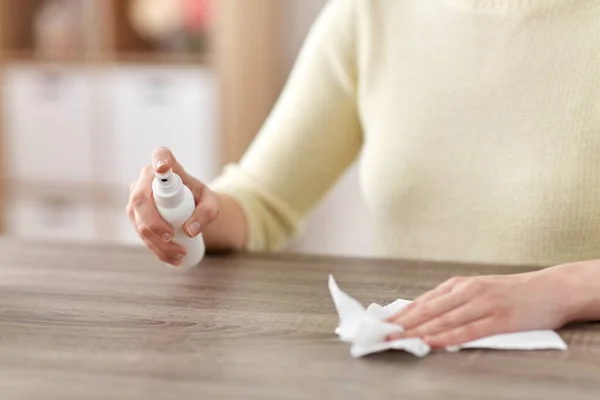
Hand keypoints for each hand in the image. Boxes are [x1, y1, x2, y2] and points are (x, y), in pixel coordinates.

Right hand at [127, 147, 219, 264]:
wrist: (191, 209)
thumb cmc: (200, 199)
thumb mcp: (212, 203)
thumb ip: (207, 213)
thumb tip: (190, 230)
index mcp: (168, 167)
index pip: (160, 155)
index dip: (159, 160)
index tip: (163, 168)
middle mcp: (146, 180)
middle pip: (141, 199)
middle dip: (154, 223)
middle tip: (172, 238)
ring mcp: (137, 199)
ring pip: (138, 221)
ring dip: (157, 243)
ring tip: (180, 255)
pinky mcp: (135, 217)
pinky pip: (141, 234)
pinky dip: (156, 249)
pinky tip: (172, 260)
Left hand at [386, 270, 572, 347]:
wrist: (551, 288)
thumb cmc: (512, 292)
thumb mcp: (478, 290)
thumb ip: (453, 301)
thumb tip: (423, 315)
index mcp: (460, 285)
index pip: (423, 301)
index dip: (402, 314)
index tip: (383, 324)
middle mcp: (468, 292)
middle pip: (429, 310)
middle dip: (404, 324)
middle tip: (383, 334)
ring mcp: (483, 304)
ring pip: (444, 320)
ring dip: (419, 331)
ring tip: (399, 340)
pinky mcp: (499, 319)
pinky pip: (469, 331)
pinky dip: (448, 337)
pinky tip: (432, 342)